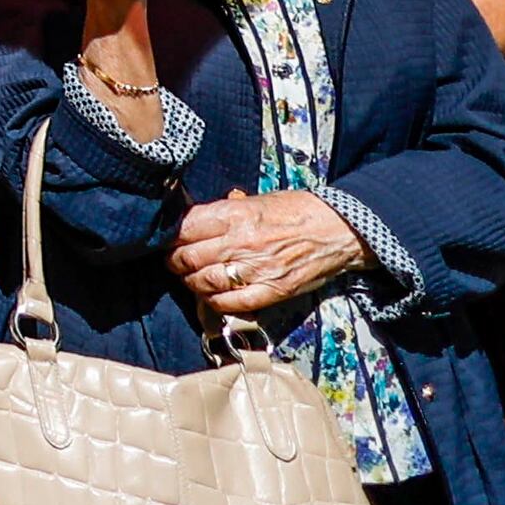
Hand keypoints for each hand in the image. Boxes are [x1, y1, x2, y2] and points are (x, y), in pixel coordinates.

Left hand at [168, 188, 364, 317]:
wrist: (338, 230)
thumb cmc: (295, 210)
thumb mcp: (256, 200)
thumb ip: (225, 211)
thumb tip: (195, 219)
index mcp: (236, 214)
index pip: (186, 227)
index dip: (170, 236)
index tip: (166, 239)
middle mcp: (242, 242)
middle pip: (189, 257)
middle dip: (174, 261)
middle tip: (173, 262)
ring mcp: (257, 270)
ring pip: (205, 282)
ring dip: (190, 282)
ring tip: (189, 278)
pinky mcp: (272, 291)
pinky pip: (232, 304)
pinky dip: (214, 302)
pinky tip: (210, 296)